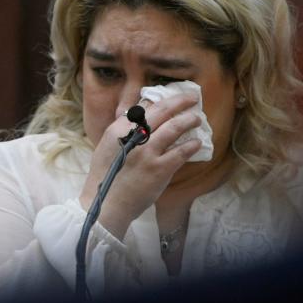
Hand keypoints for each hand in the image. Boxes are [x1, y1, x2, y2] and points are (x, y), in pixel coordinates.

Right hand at [79, 93, 202, 239]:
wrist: (106, 204)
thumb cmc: (105, 177)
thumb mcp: (106, 147)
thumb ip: (121, 132)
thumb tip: (138, 119)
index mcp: (118, 129)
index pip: (143, 108)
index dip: (160, 101)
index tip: (171, 99)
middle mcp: (134, 136)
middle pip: (161, 111)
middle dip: (179, 101)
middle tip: (191, 97)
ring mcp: (148, 152)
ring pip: (174, 128)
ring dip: (189, 120)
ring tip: (197, 119)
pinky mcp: (160, 168)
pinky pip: (181, 152)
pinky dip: (191, 145)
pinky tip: (197, 143)